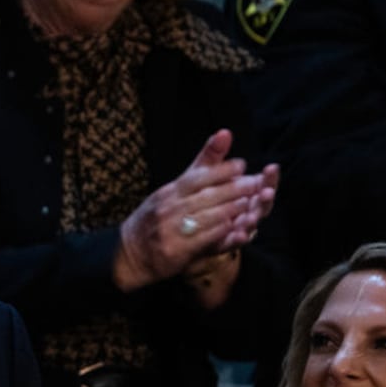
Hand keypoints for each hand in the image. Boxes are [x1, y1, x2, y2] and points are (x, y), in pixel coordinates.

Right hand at [113, 130, 272, 291]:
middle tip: (254, 184)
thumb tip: (224, 133)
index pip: (197, 176)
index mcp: (169, 192)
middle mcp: (168, 207)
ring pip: (207, 216)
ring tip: (250, 204)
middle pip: (206, 195)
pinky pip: (203, 238)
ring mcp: (171, 229)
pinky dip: (222, 232)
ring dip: (232, 209)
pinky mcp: (175, 249)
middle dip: (233, 188)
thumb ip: (202, 166)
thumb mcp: (171, 191)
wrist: (130, 253)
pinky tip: (236, 228)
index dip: (221, 170)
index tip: (242, 165)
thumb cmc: (156, 219)